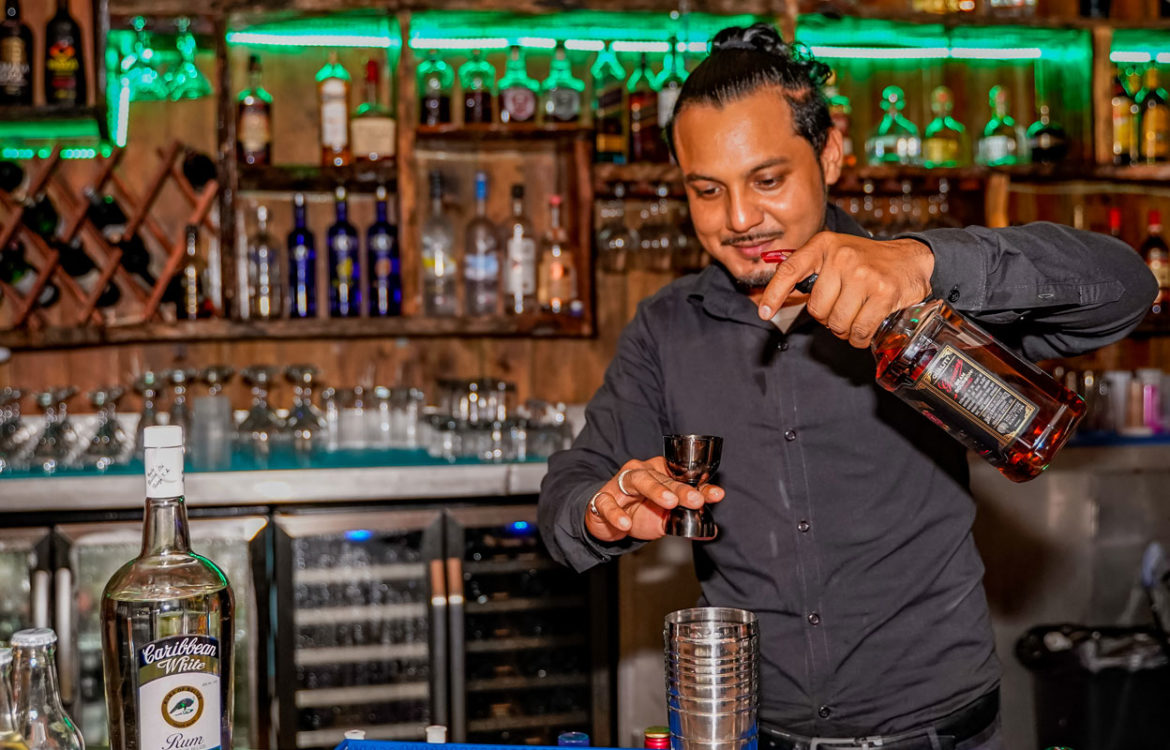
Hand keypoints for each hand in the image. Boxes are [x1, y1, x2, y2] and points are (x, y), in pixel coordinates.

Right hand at [585, 457, 724, 542]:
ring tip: (669, 502)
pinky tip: (626, 523)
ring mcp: (620, 484)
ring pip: (638, 480)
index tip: (716, 495)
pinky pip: (608, 504)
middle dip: (680, 489)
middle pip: (662, 477)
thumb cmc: (637, 512)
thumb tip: (711, 530)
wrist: (607, 519)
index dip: (700, 485)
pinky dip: (617, 513)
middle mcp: (641, 472)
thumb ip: (686, 519)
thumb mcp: (664, 517)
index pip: (682, 476)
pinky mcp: (602, 498)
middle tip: (695, 500)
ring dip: (655, 490)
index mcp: (659, 473)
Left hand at [756, 232, 934, 347]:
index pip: (790, 270)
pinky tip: (865, 329)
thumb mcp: (834, 255)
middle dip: (827, 319)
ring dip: (844, 330)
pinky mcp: (884, 293)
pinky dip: (859, 337)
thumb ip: (807, 272)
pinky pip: (859, 330)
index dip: (774, 294)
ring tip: (854, 317)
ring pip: (838, 323)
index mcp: (824, 245)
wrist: (911, 258)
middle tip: (841, 309)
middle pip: (817, 309)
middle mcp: (842, 257)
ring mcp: (864, 275)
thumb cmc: (866, 261)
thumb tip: (772, 300)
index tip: (764, 313)